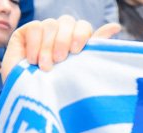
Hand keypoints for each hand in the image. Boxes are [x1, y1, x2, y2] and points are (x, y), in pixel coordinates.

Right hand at [1, 16, 120, 78]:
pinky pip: (34, 27)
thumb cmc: (60, 90)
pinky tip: (32, 60)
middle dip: (63, 40)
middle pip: (67, 21)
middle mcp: (61, 35)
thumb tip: (116, 26)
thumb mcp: (81, 69)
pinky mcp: (26, 33)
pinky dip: (34, 44)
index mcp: (78, 43)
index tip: (76, 52)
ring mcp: (44, 33)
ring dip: (48, 47)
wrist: (31, 102)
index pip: (83, 26)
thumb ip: (95, 47)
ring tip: (45, 67)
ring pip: (50, 24)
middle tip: (60, 60)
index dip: (80, 35)